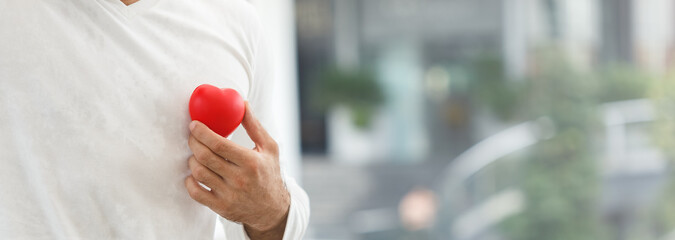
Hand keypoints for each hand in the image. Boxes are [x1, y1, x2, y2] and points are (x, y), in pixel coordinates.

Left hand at [185, 102, 289, 238]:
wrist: (272, 209)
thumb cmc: (269, 174)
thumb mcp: (269, 148)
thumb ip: (254, 126)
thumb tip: (242, 104)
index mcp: (251, 162)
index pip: (219, 144)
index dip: (202, 132)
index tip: (194, 124)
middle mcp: (239, 179)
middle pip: (205, 157)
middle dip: (194, 142)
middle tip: (192, 136)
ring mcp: (229, 195)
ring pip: (198, 172)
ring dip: (192, 159)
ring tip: (196, 154)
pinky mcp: (221, 208)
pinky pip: (196, 193)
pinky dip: (190, 181)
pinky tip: (194, 173)